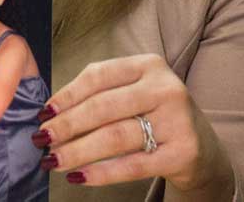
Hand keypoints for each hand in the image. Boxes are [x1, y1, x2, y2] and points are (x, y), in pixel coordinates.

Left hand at [38, 54, 234, 197]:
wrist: (201, 147)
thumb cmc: (155, 115)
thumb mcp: (134, 92)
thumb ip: (100, 94)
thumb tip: (50, 113)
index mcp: (149, 65)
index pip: (99, 75)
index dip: (67, 95)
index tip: (43, 114)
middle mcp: (165, 88)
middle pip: (104, 107)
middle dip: (67, 125)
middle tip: (42, 140)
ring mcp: (176, 120)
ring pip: (115, 136)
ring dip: (78, 151)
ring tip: (53, 160)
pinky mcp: (182, 152)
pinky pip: (132, 165)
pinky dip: (101, 172)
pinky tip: (78, 176)